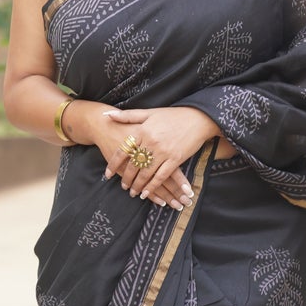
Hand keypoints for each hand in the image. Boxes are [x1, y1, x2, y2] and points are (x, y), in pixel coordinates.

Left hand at [94, 105, 221, 208]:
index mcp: (142, 131)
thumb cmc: (173, 115)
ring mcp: (163, 152)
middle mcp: (150, 142)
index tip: (107, 174)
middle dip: (126, 178)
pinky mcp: (175, 159)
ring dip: (138, 185)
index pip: (122, 151)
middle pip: (133, 165)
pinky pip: (160, 176)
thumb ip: (128, 116)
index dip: (113, 164)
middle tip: (123, 186)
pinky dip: (152, 186)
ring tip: (133, 192)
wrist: (198, 118)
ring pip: (145, 173)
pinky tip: (146, 193)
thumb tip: (107, 115)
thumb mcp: (149, 113)